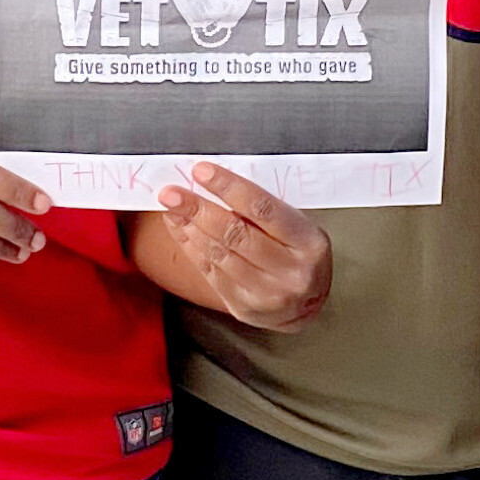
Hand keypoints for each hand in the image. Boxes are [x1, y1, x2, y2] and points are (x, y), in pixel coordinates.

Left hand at [149, 163, 331, 327]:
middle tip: (171, 193)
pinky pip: (210, 272)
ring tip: (171, 208)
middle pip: (235, 233)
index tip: (202, 172)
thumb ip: (262, 210)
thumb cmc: (298, 253)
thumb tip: (213, 182)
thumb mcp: (297, 227)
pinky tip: (180, 229)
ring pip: (219, 254)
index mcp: (308, 243)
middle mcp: (291, 271)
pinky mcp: (244, 307)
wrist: (307, 305)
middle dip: (198, 209)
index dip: (229, 187)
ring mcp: (267, 294)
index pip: (263, 209)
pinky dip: (191, 247)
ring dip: (189, 228)